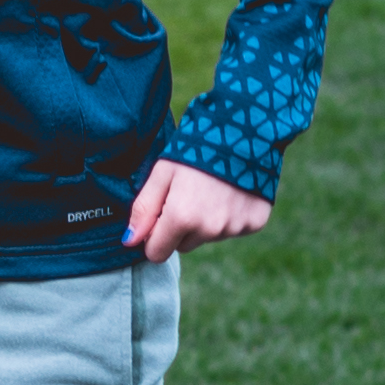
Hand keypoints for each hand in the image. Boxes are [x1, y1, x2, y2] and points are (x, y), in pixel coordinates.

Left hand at [125, 160, 270, 264]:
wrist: (245, 131)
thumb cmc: (196, 149)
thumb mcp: (162, 173)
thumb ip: (144, 209)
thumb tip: (130, 241)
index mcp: (182, 218)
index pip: (157, 253)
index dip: (154, 236)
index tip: (160, 216)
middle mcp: (209, 229)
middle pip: (183, 246)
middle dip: (181, 227)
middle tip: (188, 194)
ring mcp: (234, 228)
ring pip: (208, 237)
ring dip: (206, 222)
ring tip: (212, 190)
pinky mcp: (255, 223)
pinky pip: (233, 230)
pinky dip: (230, 216)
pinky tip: (232, 192)